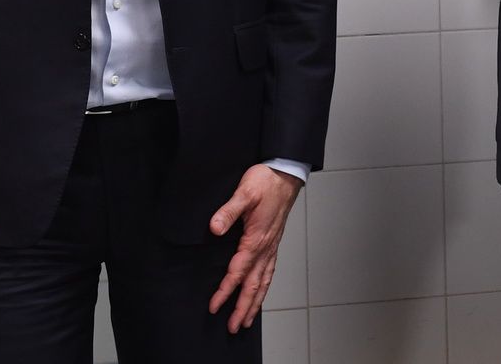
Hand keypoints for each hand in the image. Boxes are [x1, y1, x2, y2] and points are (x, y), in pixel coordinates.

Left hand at [207, 165, 302, 332]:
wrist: (285, 173)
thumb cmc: (265, 182)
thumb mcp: (244, 192)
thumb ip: (228, 211)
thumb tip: (214, 228)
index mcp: (256, 239)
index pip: (238, 271)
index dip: (225, 290)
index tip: (214, 306)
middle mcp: (266, 247)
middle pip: (254, 285)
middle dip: (243, 307)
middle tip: (234, 327)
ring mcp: (272, 246)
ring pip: (264, 281)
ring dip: (255, 302)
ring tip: (248, 320)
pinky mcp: (273, 242)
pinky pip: (270, 271)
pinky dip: (265, 286)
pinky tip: (261, 292)